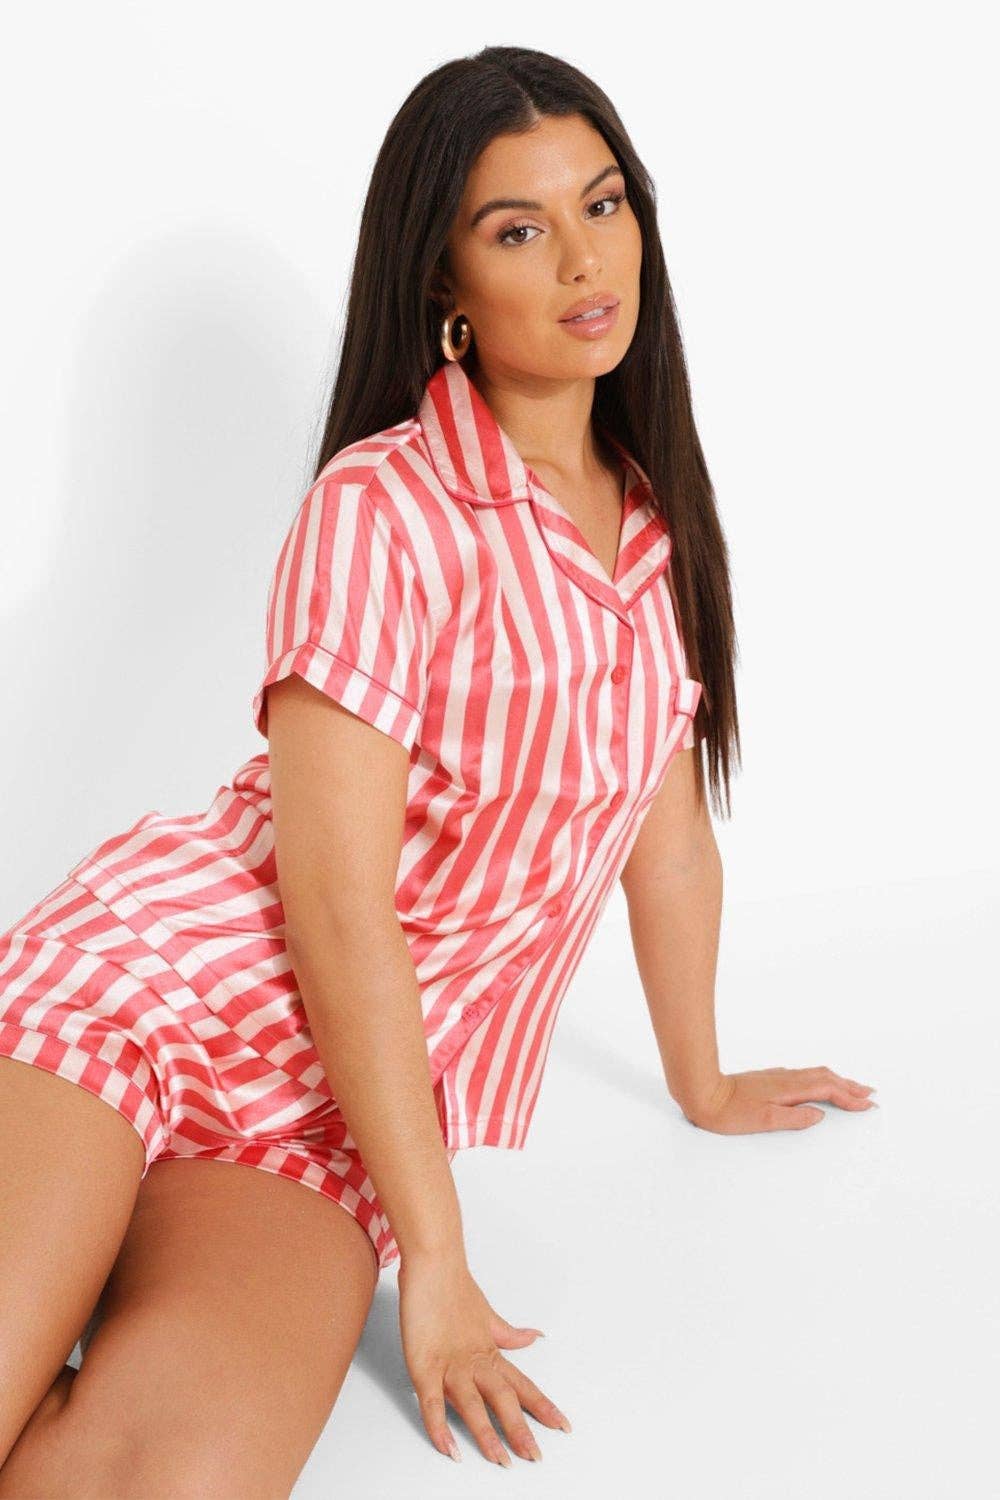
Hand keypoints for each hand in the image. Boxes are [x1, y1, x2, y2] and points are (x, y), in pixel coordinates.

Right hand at [397, 1247, 571, 1466]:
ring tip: (500, 1460)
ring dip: (487, 1434)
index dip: (542, 1406)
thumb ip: (509, 1334)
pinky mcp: (424, 1365)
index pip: (523, 1385)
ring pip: (472, 1406)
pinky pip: (432, 1403)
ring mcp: (450, 1364)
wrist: (433, 1262)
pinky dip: (439, 1427)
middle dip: (520, 1429)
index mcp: (490, 1352)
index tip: (563, 1426)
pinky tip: (449, 1448)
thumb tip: (535, 1337)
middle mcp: (474, 1361)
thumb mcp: (487, 1316)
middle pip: (503, 1400)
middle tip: (536, 1456)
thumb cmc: (455, 1288)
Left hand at [680, 1066, 877, 1132]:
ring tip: (852, 1088)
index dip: (849, 1097)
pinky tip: (819, 1085)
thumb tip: (819, 1116)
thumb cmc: (728, 1112)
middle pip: (826, 1077)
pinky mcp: (770, 1079)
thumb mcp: (763, 1121)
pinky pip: (804, 1076)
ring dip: (837, 1080)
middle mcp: (785, 1078)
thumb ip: (793, 1118)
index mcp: (788, 1089)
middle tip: (869, 1094)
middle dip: (849, 1086)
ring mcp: (778, 1077)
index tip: (868, 1105)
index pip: (827, 1090)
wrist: (702, 1092)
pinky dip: (821, 1080)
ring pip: (815, 1074)